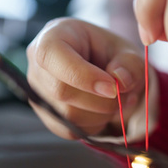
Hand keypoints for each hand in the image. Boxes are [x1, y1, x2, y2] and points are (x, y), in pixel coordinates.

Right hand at [26, 18, 145, 138]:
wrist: (108, 72)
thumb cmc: (113, 56)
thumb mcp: (128, 53)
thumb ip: (130, 64)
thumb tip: (120, 81)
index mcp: (53, 37)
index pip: (52, 57)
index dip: (84, 76)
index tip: (113, 88)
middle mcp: (37, 64)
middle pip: (61, 91)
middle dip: (101, 100)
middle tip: (125, 95)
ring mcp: (38, 92)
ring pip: (68, 115)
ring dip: (102, 114)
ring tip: (118, 101)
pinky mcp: (47, 114)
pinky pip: (71, 130)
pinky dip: (95, 125)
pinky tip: (104, 111)